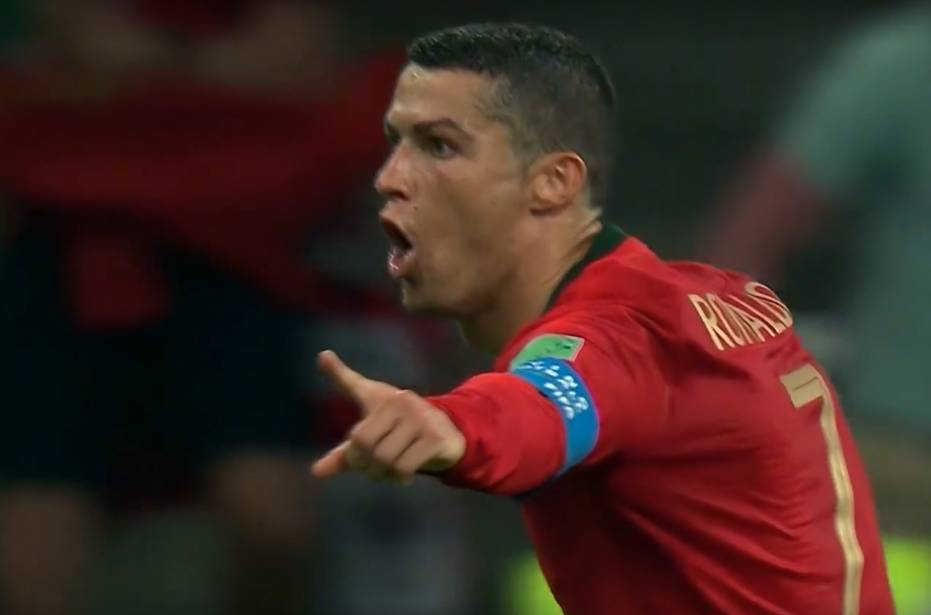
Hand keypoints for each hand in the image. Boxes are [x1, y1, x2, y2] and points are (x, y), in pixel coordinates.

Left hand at [310, 351, 465, 483]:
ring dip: (381, 475)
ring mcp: (420, 418)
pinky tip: (403, 475)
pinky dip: (398, 478)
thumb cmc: (401, 430)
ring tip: (386, 473)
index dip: (337, 373)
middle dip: (362, 464)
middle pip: (363, 443)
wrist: (447, 434)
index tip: (323, 355)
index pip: (352, 388)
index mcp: (381, 396)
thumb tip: (316, 472)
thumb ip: (346, 451)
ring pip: (384, 459)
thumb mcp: (373, 436)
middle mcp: (401, 401)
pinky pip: (403, 467)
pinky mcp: (434, 438)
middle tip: (371, 468)